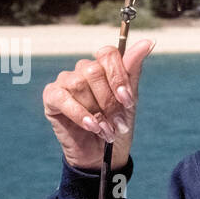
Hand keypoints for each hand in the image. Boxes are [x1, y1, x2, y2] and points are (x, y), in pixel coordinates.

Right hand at [43, 38, 155, 170]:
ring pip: (80, 85)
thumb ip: (133, 71)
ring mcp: (65, 82)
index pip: (108, 54)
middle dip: (109, 101)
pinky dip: (79, 113)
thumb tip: (148, 42)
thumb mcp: (129, 101)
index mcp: (103, 67)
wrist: (102, 156)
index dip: (118, 77)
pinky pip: (63, 98)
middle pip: (94, 71)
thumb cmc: (116, 126)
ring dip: (97, 112)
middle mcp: (82, 70)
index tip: (128, 101)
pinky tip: (91, 127)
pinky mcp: (51, 97)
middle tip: (119, 123)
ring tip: (107, 132)